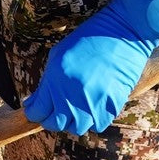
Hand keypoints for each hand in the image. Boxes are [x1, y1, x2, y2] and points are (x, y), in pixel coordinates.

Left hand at [25, 0, 158, 134]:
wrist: (124, 31)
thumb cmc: (88, 38)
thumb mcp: (58, 55)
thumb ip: (47, 81)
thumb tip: (35, 100)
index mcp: (55, 81)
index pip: (37, 112)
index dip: (33, 111)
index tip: (34, 107)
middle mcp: (73, 95)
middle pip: (56, 124)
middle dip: (51, 119)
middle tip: (53, 111)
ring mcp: (94, 101)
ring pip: (78, 128)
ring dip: (73, 122)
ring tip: (73, 111)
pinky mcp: (113, 103)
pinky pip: (99, 124)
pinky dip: (93, 120)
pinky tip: (91, 108)